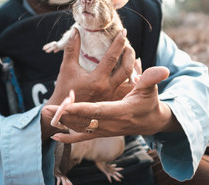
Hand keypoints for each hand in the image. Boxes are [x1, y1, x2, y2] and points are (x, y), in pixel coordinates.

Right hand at [40, 27, 136, 141]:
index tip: (123, 31)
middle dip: (129, 54)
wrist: (65, 112)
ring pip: (129, 79)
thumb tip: (75, 30)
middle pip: (126, 68)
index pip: (111, 58)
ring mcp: (112, 96)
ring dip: (132, 65)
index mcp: (96, 80)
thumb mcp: (67, 68)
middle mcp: (107, 89)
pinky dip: (130, 77)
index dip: (118, 43)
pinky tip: (131, 69)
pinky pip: (126, 87)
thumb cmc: (64, 89)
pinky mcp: (113, 100)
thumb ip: (72, 48)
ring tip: (130, 54)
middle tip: (128, 43)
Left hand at [45, 66, 181, 143]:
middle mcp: (111, 124)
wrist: (150, 123)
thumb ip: (151, 78)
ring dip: (62, 123)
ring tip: (46, 114)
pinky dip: (69, 139)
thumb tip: (163, 69)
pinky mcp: (101, 133)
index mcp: (121, 112)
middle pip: (85, 121)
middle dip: (65, 115)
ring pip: (81, 129)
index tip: (67, 105)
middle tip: (48, 109)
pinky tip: (55, 136)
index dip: (83, 109)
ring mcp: (105, 131)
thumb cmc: (149, 103)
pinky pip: (83, 138)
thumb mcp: (150, 90)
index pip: (99, 111)